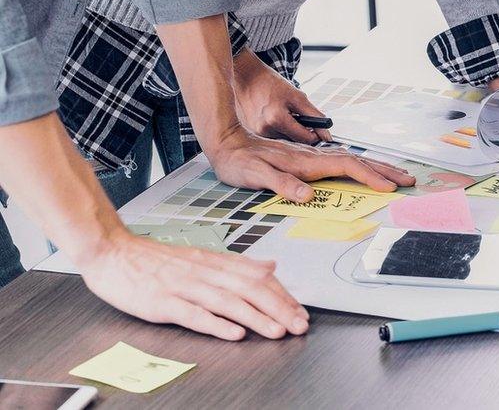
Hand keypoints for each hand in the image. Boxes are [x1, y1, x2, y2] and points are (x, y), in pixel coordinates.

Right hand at [77, 231, 309, 339]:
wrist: (111, 251)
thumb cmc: (154, 259)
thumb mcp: (201, 255)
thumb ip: (237, 264)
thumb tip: (270, 266)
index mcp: (214, 262)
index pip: (257, 277)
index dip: (282, 294)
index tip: (301, 311)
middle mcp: (204, 272)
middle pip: (249, 289)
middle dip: (278, 308)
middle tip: (299, 324)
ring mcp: (184, 287)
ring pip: (227, 302)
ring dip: (255, 318)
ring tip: (277, 331)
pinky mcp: (163, 302)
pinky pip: (193, 314)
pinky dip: (216, 324)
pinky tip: (234, 333)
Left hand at [208, 126, 414, 200]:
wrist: (226, 141)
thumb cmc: (238, 162)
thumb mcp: (254, 174)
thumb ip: (280, 183)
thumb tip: (306, 195)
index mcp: (306, 161)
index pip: (347, 166)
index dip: (370, 177)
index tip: (389, 187)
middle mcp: (314, 156)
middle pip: (358, 161)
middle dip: (385, 171)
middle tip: (409, 180)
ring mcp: (312, 156)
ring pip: (353, 160)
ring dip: (377, 168)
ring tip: (397, 175)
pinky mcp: (308, 159)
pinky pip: (343, 162)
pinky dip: (361, 167)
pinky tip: (366, 170)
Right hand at [233, 49, 329, 144]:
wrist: (247, 77)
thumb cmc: (271, 84)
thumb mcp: (298, 97)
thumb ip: (315, 116)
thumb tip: (326, 135)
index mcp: (276, 119)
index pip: (305, 139)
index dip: (316, 134)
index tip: (319, 130)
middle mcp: (264, 130)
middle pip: (294, 141)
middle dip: (301, 131)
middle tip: (297, 115)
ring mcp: (256, 133)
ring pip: (284, 140)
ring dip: (289, 131)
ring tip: (283, 114)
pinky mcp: (251, 134)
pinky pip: (273, 138)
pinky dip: (278, 130)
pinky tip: (274, 117)